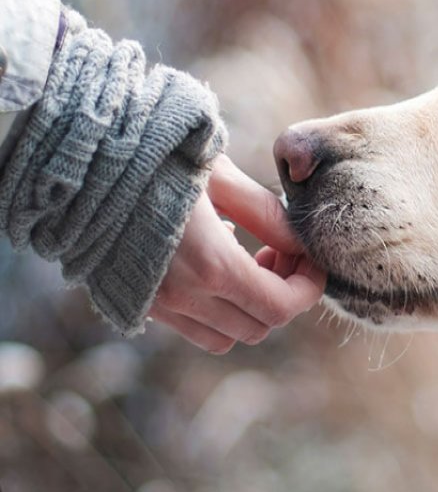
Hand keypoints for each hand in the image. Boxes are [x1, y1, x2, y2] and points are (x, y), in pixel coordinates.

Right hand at [148, 155, 325, 352]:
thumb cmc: (151, 155)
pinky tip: (210, 260)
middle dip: (283, 294)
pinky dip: (213, 308)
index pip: (281, 308)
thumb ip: (265, 213)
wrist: (74, 159)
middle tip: (281, 252)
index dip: (308, 288)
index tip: (310, 258)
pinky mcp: (133, 301)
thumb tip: (300, 243)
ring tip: (249, 259)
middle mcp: (182, 297)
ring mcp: (154, 305)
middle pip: (258, 327)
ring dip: (248, 307)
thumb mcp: (218, 175)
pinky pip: (189, 326)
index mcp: (210, 266)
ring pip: (224, 336)